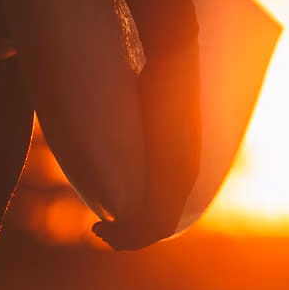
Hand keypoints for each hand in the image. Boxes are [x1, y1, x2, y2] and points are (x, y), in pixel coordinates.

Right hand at [93, 36, 200, 249]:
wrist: (175, 51)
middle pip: (161, 225)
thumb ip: (132, 123)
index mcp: (186, 160)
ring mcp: (182, 172)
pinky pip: (155, 219)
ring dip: (125, 238)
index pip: (168, 209)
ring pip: (157, 228)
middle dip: (129, 236)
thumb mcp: (144, 108)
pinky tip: (104, 226)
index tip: (112, 220)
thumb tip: (107, 116)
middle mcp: (189, 172)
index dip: (140, 224)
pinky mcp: (172, 170)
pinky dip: (129, 233)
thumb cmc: (156, 70)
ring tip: (99, 230)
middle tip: (100, 229)